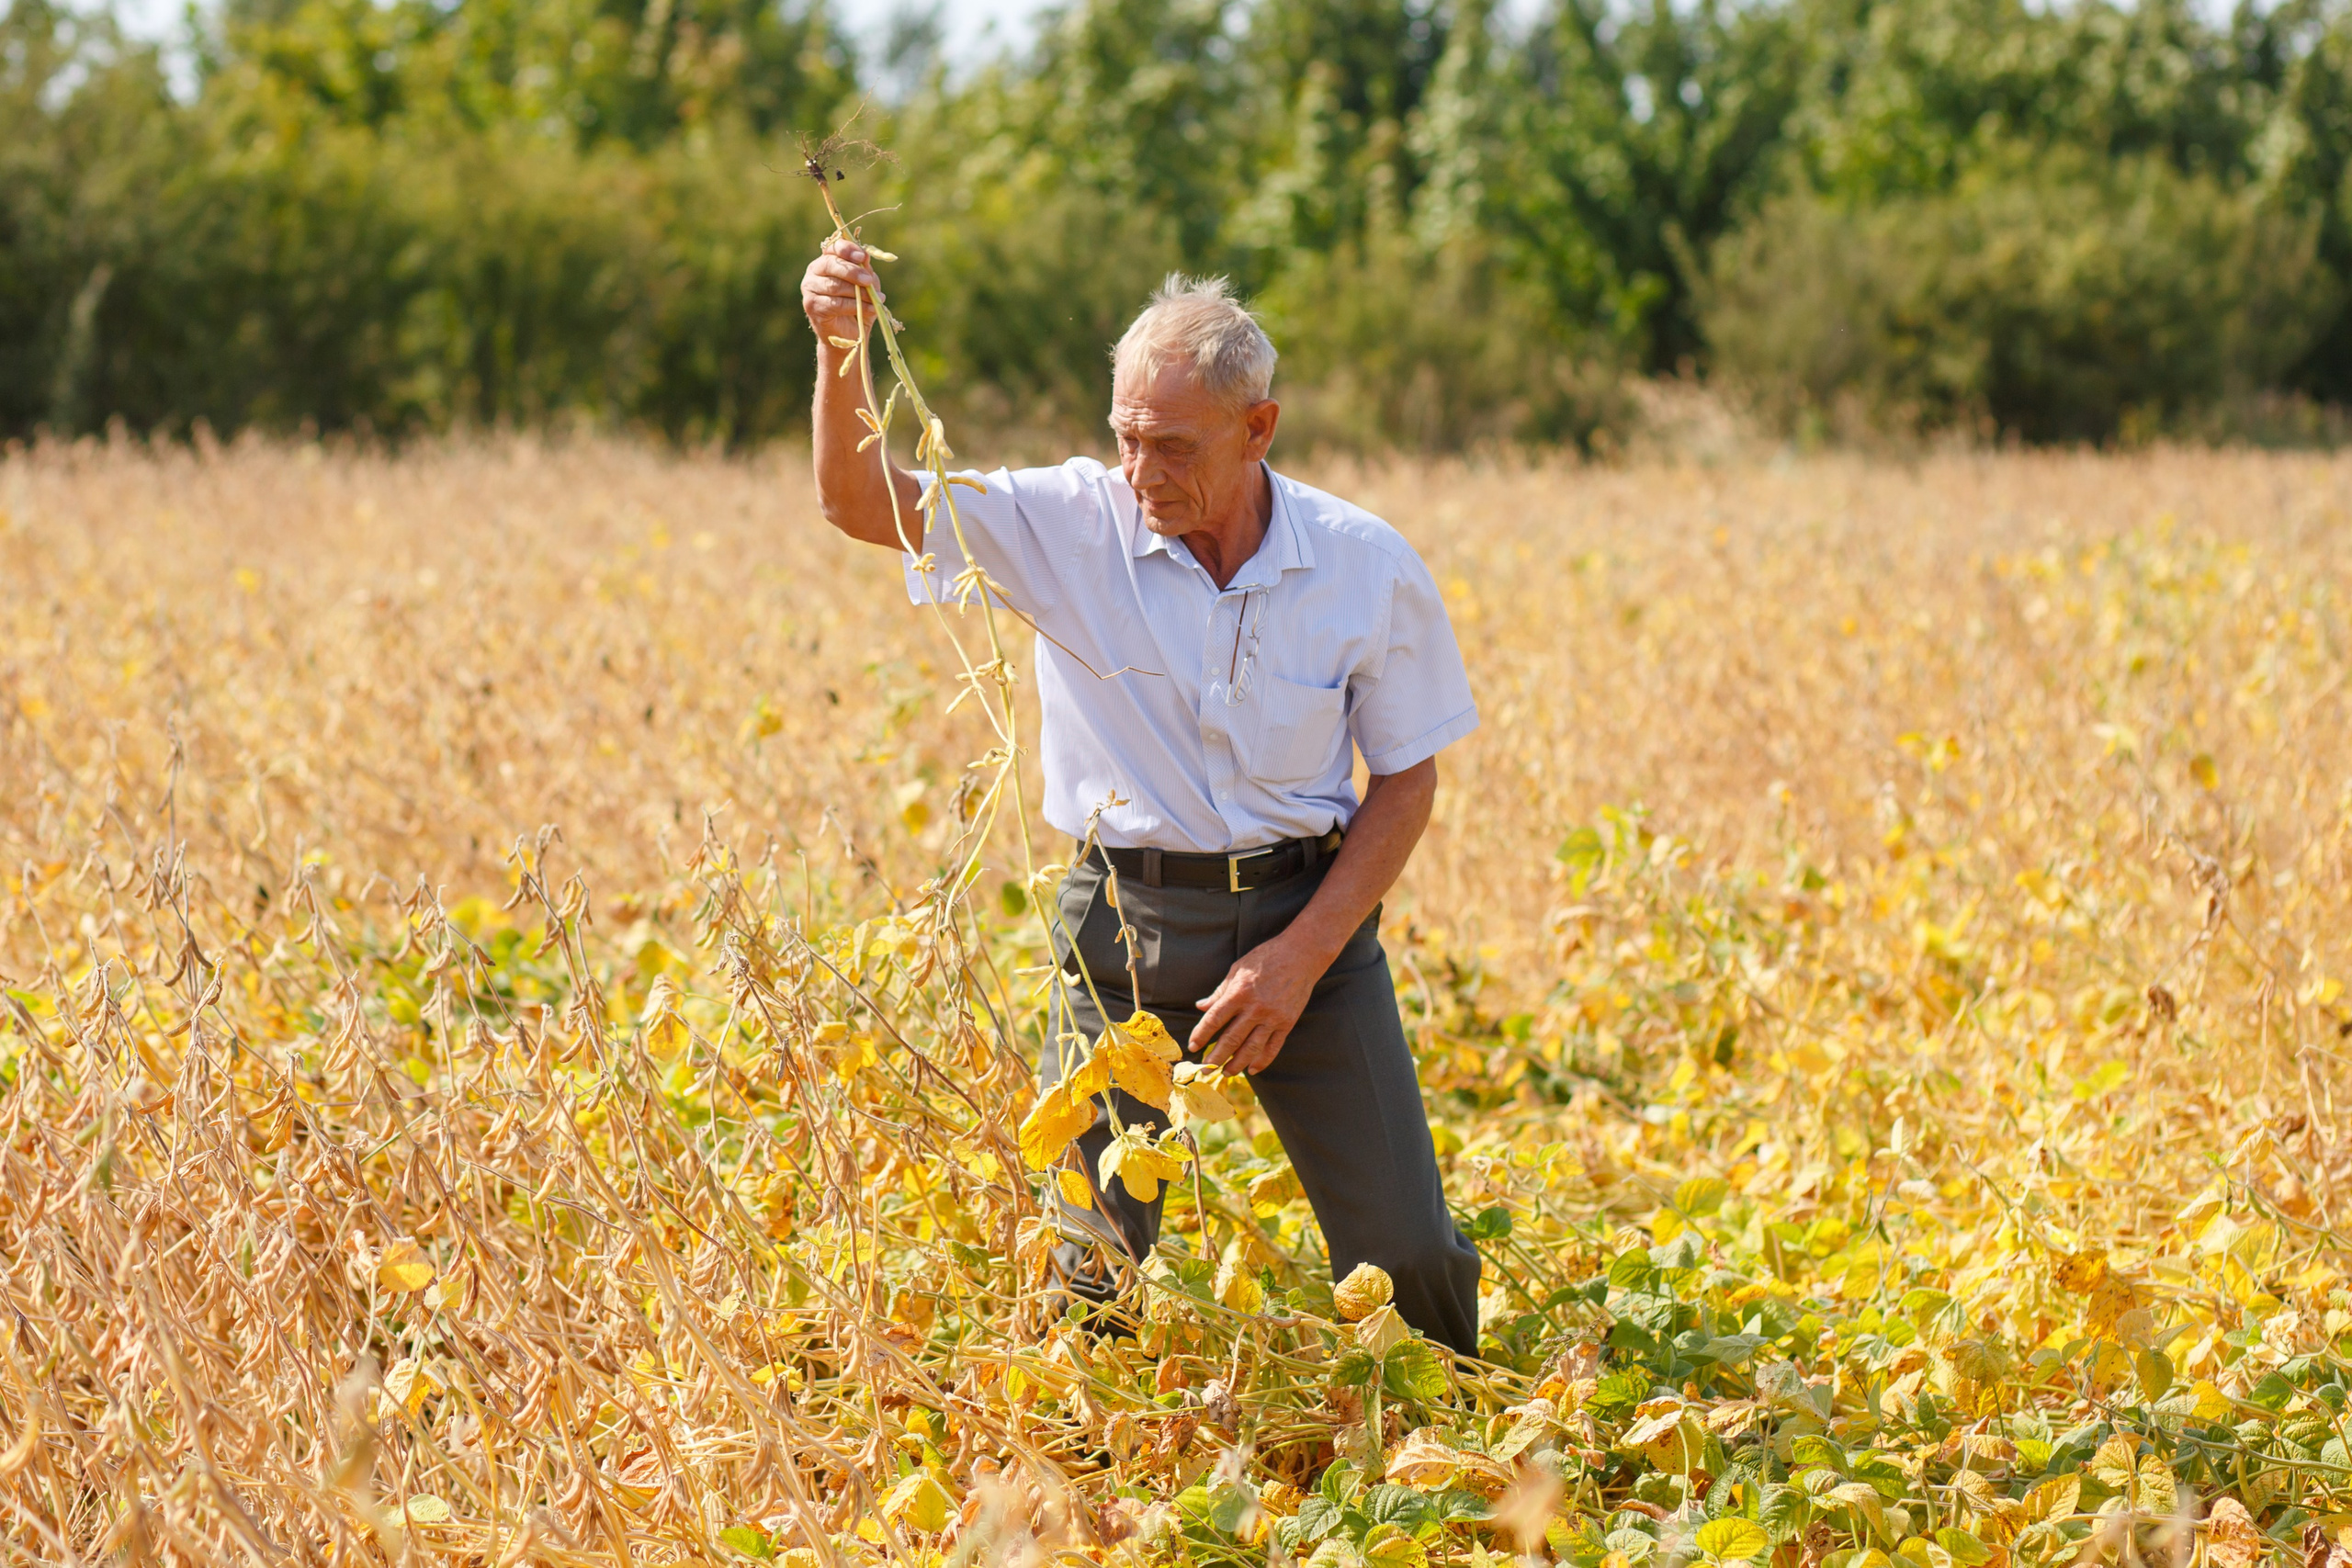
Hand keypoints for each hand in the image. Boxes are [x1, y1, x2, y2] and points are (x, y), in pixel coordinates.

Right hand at [801, 236, 883, 341]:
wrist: (849, 333)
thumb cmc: (858, 304)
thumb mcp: (866, 284)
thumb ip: (865, 270)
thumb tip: (866, 257)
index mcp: (827, 260)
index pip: (833, 247)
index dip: (847, 249)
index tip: (863, 257)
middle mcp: (814, 271)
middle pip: (830, 264)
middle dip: (852, 272)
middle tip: (868, 280)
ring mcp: (810, 288)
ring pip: (834, 285)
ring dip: (857, 292)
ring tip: (875, 299)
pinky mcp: (811, 305)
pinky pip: (835, 303)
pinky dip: (855, 306)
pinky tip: (871, 309)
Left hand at [1192, 934, 1325, 1073]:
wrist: (1301, 955)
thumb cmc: (1266, 958)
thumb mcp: (1238, 969)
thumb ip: (1220, 991)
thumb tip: (1201, 1006)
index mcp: (1239, 992)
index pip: (1214, 1019)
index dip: (1201, 1035)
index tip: (1193, 1046)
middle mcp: (1255, 1008)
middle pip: (1231, 1039)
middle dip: (1215, 1057)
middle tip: (1205, 1070)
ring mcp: (1273, 1017)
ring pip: (1251, 1048)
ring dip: (1236, 1064)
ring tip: (1226, 1073)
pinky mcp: (1287, 1022)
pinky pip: (1273, 1047)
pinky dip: (1262, 1061)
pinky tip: (1252, 1069)